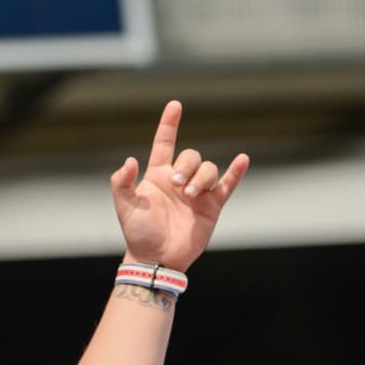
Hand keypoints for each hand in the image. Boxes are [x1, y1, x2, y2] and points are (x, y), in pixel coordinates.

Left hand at [110, 100, 248, 271]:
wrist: (157, 258)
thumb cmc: (138, 233)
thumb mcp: (125, 206)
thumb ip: (122, 182)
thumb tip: (130, 161)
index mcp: (158, 176)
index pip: (164, 143)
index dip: (169, 124)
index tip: (175, 105)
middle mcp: (179, 180)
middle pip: (191, 156)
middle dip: (188, 166)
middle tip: (179, 187)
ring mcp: (197, 193)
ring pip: (208, 169)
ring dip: (202, 178)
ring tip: (191, 196)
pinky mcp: (212, 206)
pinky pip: (227, 185)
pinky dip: (236, 172)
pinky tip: (242, 160)